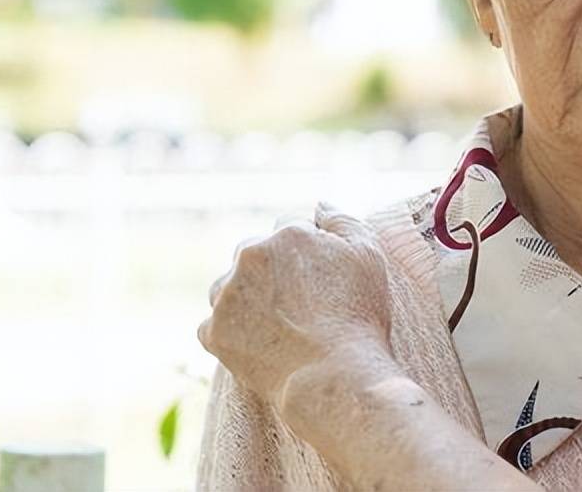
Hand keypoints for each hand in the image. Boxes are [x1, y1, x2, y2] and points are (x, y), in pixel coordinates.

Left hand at [198, 202, 394, 411]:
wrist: (334, 375)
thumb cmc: (358, 315)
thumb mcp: (368, 255)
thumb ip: (342, 221)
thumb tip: (319, 206)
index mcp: (287, 234)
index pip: (290, 228)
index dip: (308, 252)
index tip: (319, 278)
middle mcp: (250, 255)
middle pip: (255, 252)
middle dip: (272, 269)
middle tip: (300, 302)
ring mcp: (227, 294)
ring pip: (230, 286)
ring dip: (247, 296)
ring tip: (278, 325)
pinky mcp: (213, 332)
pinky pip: (215, 324)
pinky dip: (232, 331)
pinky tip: (260, 344)